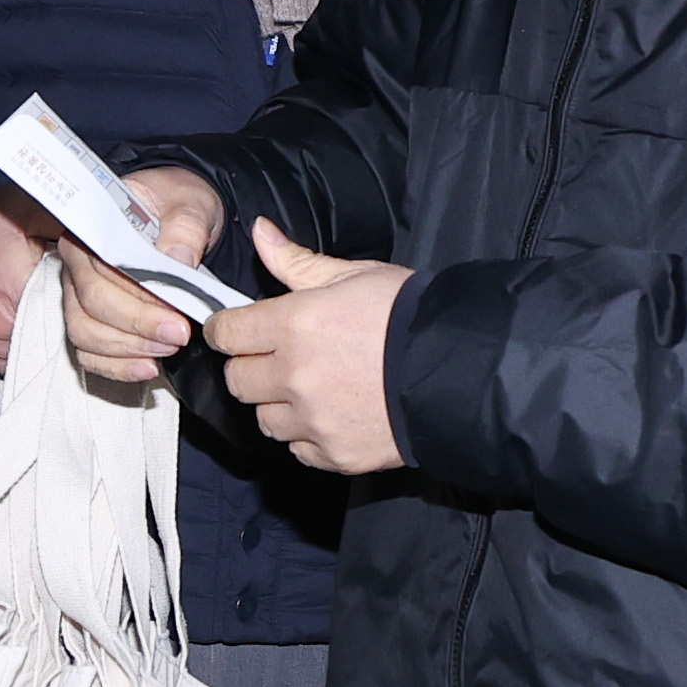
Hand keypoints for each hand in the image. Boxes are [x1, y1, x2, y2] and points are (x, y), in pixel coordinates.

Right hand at [58, 167, 225, 385]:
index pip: (101, 275)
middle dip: (137, 330)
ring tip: (167, 350)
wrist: (177, 215)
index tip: (175, 318)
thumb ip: (184, 227)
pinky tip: (147, 368)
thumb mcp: (188, 203)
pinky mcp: (91, 321)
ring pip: (85, 335)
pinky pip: (89, 353)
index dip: (137, 304)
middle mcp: (77, 266)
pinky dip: (116, 367)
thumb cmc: (175, 205)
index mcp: (91, 233)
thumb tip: (177, 259)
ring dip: (127, 351)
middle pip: (90, 309)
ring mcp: (79, 296)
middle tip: (179, 336)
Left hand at [203, 221, 407, 475]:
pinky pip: (298, 448)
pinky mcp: (333, 454)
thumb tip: (261, 232)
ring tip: (312, 388)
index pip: (226, 332)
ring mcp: (312, 420)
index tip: (237, 330)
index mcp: (293, 325)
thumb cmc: (409, 316)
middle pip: (237, 380)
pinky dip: (307, 434)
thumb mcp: (354, 275)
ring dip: (277, 404)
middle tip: (280, 357)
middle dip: (250, 366)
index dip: (227, 328)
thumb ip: (297, 262)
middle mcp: (294, 376)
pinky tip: (333, 414)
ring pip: (264, 419)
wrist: (460, 370)